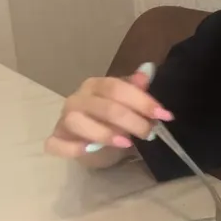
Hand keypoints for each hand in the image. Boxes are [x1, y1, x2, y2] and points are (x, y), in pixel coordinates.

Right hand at [44, 63, 172, 157]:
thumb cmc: (111, 122)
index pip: (117, 87)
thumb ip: (135, 90)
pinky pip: (58, 143)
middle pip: (105, 106)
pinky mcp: (56, 139)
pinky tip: (90, 150)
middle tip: (150, 133)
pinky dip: (74, 148)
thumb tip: (147, 70)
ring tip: (126, 143)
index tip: (164, 115)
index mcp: (95, 86)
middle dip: (132, 121)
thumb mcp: (127, 105)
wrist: (92, 145)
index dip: (141, 101)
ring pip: (78, 122)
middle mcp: (77, 98)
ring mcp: (64, 119)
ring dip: (104, 133)